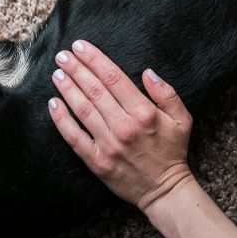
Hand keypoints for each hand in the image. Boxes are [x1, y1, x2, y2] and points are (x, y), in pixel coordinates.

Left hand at [48, 40, 193, 210]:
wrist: (165, 190)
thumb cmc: (173, 150)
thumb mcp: (182, 118)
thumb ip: (166, 93)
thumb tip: (147, 72)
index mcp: (144, 112)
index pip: (114, 78)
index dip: (95, 60)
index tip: (81, 47)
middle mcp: (124, 126)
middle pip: (95, 90)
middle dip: (77, 69)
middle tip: (63, 55)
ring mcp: (108, 144)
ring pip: (83, 110)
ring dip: (68, 89)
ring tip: (57, 73)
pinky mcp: (97, 161)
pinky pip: (75, 138)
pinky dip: (62, 120)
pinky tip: (54, 105)